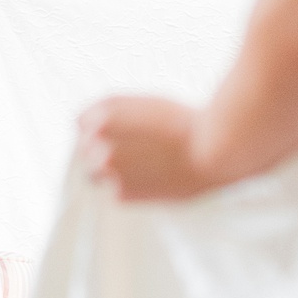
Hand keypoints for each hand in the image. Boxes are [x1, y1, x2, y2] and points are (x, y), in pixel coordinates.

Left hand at [78, 96, 212, 199]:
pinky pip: (114, 191)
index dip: (103, 129)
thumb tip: (88, 127)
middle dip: (103, 150)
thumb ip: (115, 114)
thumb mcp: (146, 105)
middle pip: (85, 148)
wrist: (214, 149)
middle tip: (138, 153)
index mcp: (104, 111)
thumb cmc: (186, 124)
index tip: (123, 135)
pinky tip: (153, 179)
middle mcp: (98, 137)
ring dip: (111, 171)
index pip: (83, 123)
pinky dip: (129, 188)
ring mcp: (107, 166)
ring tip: (145, 167)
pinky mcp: (120, 192)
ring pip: (94, 172)